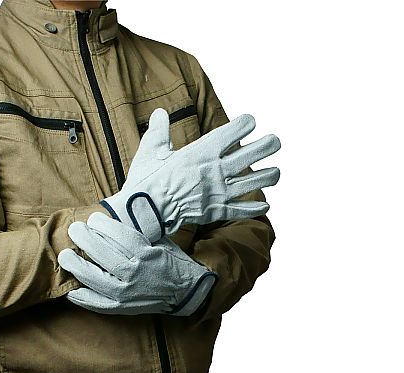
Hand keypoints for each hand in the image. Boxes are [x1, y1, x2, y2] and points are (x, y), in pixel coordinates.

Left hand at [57, 212, 217, 315]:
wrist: (187, 293)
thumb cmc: (171, 262)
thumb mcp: (161, 241)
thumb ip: (139, 231)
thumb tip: (116, 213)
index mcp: (148, 254)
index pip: (121, 236)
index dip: (103, 225)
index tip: (93, 218)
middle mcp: (137, 273)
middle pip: (105, 255)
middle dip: (86, 240)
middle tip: (74, 229)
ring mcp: (129, 293)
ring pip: (97, 280)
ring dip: (78, 267)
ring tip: (65, 256)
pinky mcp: (124, 308)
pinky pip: (99, 304)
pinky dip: (84, 298)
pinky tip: (71, 290)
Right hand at [100, 108, 280, 241]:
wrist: (144, 213)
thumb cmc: (145, 181)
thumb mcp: (150, 150)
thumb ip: (159, 130)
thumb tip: (160, 113)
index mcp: (201, 152)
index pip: (233, 132)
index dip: (246, 123)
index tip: (250, 121)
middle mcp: (215, 170)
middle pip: (252, 154)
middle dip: (269, 145)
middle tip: (275, 142)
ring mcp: (219, 192)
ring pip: (255, 182)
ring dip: (270, 176)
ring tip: (275, 172)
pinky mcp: (216, 212)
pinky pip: (243, 210)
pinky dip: (256, 208)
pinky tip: (265, 205)